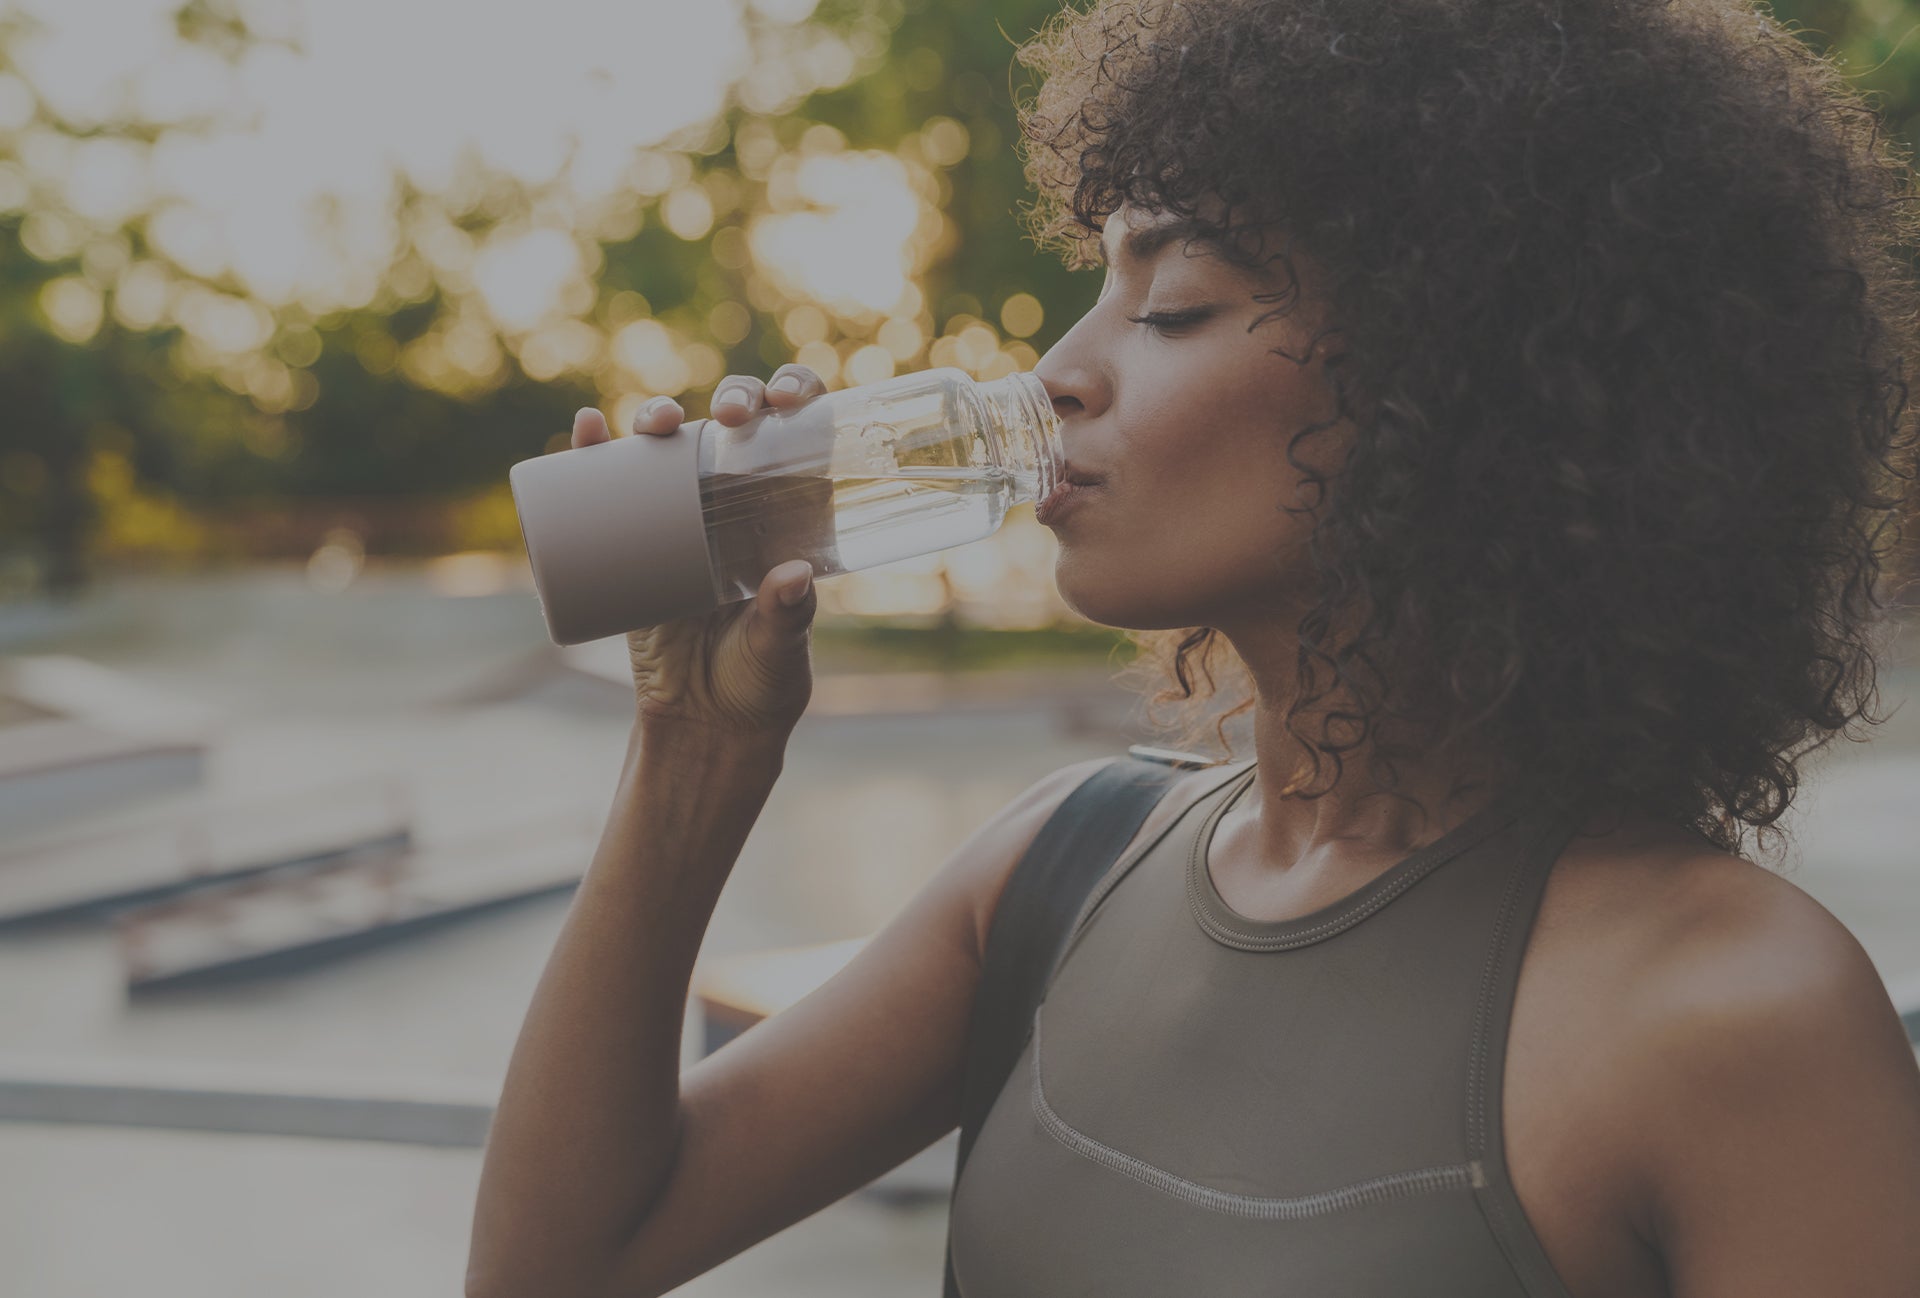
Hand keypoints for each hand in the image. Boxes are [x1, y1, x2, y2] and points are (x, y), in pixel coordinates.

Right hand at [570, 364, 830, 739]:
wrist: (703, 727)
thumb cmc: (760, 685)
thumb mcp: (781, 651)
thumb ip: (788, 618)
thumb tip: (794, 575)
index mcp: (788, 516)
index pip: (799, 437)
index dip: (794, 396)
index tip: (784, 398)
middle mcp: (738, 505)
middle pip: (735, 426)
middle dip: (733, 398)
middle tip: (732, 416)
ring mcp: (682, 520)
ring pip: (671, 447)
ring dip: (658, 415)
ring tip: (654, 422)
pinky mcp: (631, 545)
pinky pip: (608, 490)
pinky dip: (593, 454)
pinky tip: (587, 428)